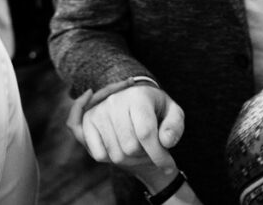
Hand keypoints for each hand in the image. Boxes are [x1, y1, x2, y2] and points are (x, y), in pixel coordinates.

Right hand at [66, 82, 184, 178]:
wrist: (134, 101)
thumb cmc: (156, 109)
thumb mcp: (173, 114)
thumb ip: (175, 126)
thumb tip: (166, 141)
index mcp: (138, 96)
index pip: (146, 133)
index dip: (159, 155)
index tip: (169, 166)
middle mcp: (115, 101)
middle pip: (130, 147)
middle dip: (146, 155)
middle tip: (152, 150)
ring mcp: (98, 112)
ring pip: (116, 154)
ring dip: (131, 160)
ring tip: (139, 148)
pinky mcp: (87, 122)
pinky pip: (99, 155)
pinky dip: (113, 158)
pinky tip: (123, 147)